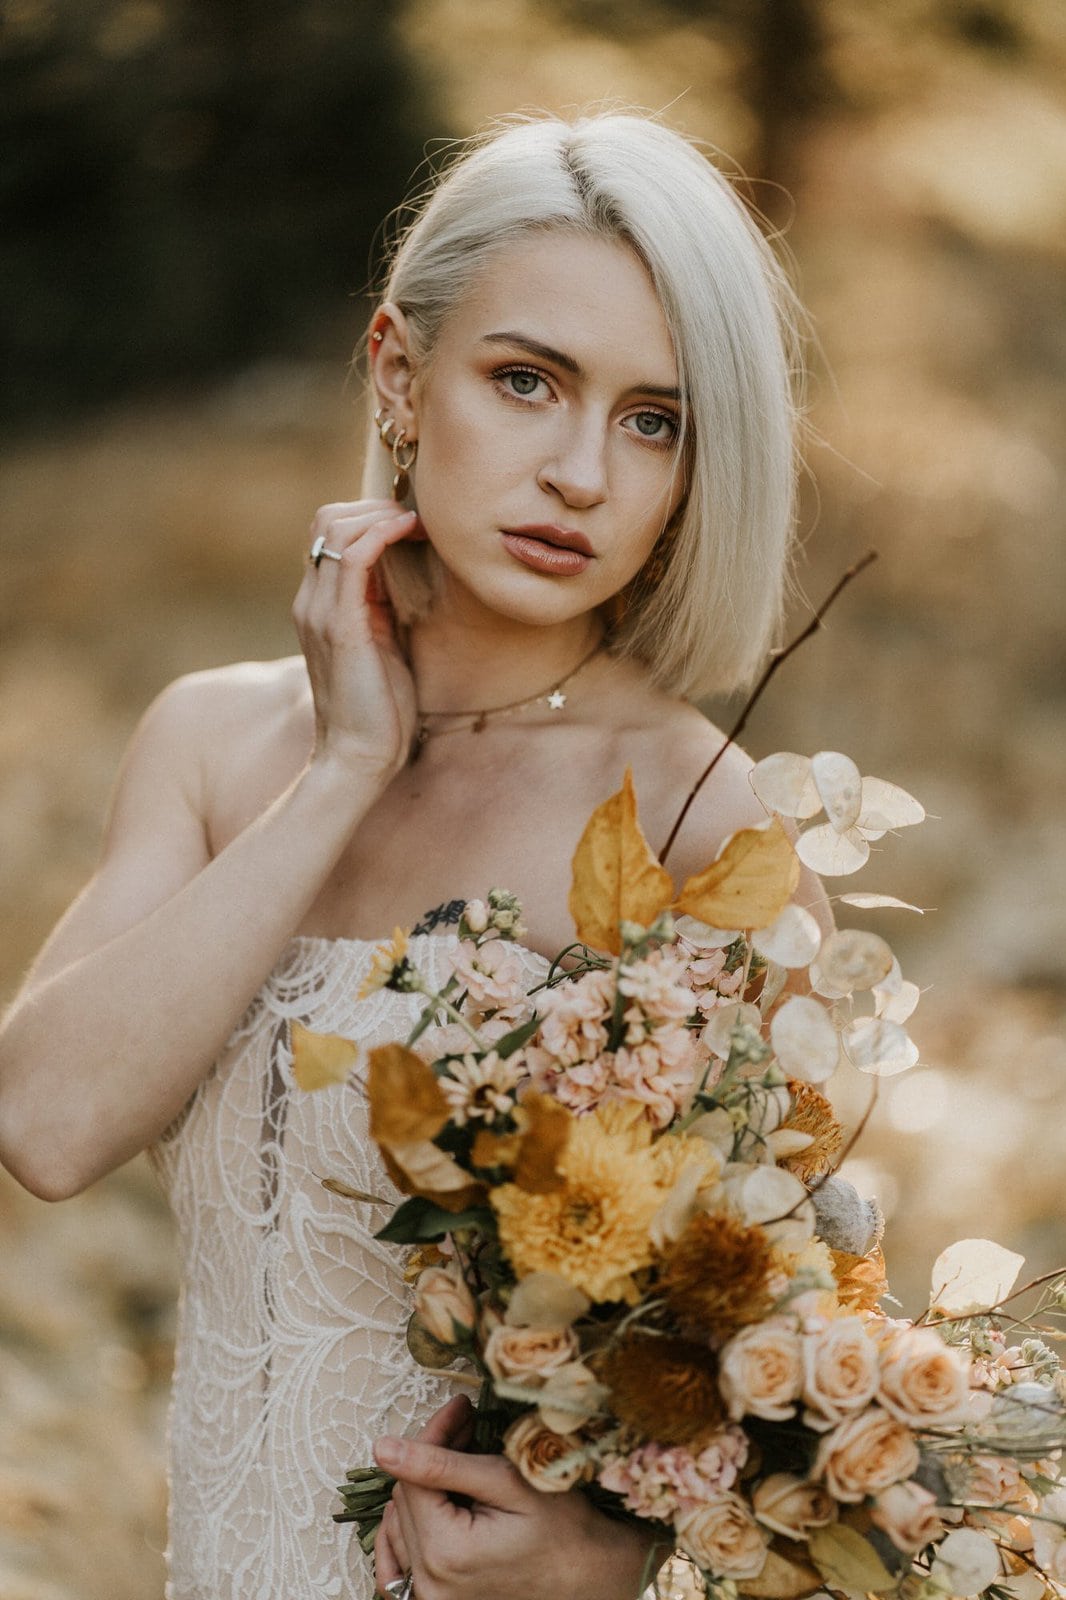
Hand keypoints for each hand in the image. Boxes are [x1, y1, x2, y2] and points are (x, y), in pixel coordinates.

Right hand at [292, 500, 425, 781]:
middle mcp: (311, 601)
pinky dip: (382, 531)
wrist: (360, 758)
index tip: (413, 523)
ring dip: (381, 513)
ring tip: (418, 523)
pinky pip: (353, 555)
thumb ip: (380, 607)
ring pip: (336, 526)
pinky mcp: (340, 624)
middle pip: (327, 518)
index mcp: (319, 605)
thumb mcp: (381, 644)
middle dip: (375, 505)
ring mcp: (320, 610)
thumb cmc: (379, 710)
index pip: (328, 532)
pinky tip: (410, 530)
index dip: (369, 515)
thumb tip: (401, 573)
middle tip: (418, 519)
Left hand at [372, 1397, 669, 1599]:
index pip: (413, 1475)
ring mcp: (431, 1599)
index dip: (434, 1433)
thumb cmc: (564, 1529)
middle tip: (468, 1427)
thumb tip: (382, 1448)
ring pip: (402, 1523)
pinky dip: (409, 1529)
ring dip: (425, 1487)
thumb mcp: (508, 1482)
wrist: (592, 1578)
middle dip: (432, 1456)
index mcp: (445, 1553)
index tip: (461, 1407)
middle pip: (405, 1499)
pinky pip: (401, 1562)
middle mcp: (429, 1584)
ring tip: (463, 1462)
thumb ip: (443, 1464)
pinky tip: (432, 1508)